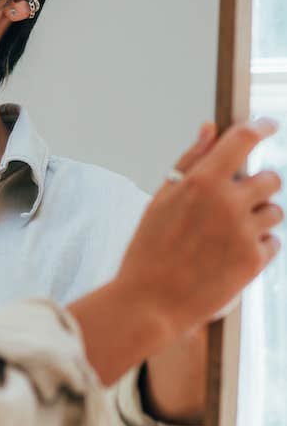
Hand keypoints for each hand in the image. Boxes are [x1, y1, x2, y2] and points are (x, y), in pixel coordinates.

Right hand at [69, 118, 281, 386]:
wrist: (151, 301)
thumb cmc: (150, 248)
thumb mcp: (162, 198)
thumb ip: (191, 159)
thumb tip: (210, 128)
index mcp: (201, 181)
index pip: (242, 140)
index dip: (260, 127)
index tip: (268, 124)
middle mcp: (227, 202)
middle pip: (270, 179)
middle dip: (258, 185)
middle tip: (237, 200)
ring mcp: (244, 232)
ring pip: (274, 211)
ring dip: (259, 217)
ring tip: (228, 233)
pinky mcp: (255, 260)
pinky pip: (273, 241)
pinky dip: (258, 245)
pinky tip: (230, 254)